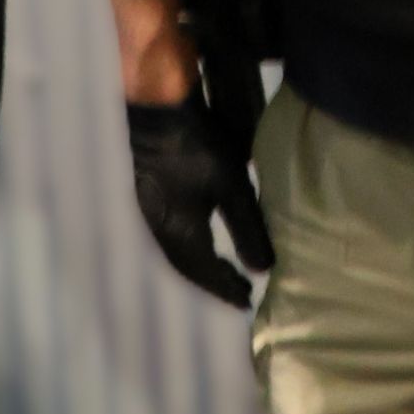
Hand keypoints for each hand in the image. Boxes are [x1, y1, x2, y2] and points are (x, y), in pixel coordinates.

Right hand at [126, 90, 274, 306]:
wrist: (156, 112)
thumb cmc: (197, 148)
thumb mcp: (231, 187)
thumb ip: (247, 229)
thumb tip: (263, 271)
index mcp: (179, 235)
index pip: (205, 274)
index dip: (226, 289)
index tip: (247, 302)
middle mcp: (160, 230)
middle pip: (188, 269)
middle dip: (214, 283)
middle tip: (239, 292)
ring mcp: (151, 212)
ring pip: (177, 253)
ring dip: (201, 267)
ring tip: (224, 271)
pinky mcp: (150, 195)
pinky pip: (170, 237)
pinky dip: (190, 249)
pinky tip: (200, 239)